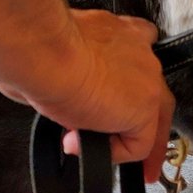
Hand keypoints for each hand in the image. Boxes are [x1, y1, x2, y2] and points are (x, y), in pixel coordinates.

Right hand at [0, 8, 174, 180]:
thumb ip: (68, 69)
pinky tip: (86, 145)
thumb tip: (56, 91)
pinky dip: (116, 153)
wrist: (45, 52)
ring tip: (118, 159)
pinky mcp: (144, 108)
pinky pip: (139, 143)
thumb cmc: (38, 47)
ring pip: (153, 117)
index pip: (136, 52)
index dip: (129, 79)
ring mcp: (146, 79)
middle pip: (154, 89)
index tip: (119, 94)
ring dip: (134, 140)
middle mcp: (138, 51)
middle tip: (134, 143)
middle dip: (146, 116)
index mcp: (118, 33)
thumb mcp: (53, 53)